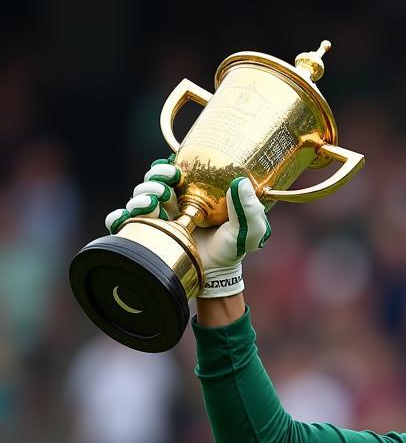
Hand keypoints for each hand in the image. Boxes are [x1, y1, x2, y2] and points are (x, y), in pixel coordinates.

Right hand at [105, 159, 270, 297]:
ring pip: (139, 198)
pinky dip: (119, 216)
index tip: (173, 170)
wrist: (217, 276)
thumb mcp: (250, 230)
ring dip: (139, 196)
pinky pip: (126, 222)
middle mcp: (174, 201)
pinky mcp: (149, 234)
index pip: (175, 170)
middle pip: (153, 181)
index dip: (168, 166)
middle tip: (163, 188)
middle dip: (153, 180)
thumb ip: (249, 209)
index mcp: (194, 193)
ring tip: (150, 204)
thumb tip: (241, 183)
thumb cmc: (233, 249)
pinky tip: (124, 217)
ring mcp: (160, 217)